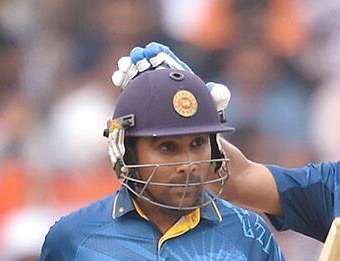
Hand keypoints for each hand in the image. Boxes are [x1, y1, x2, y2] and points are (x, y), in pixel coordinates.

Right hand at [111, 42, 230, 111]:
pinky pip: (129, 85)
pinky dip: (123, 79)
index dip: (159, 51)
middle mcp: (160, 76)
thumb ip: (217, 97)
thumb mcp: (209, 105)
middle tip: (136, 58)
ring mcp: (148, 85)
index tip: (153, 50)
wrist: (186, 130)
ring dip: (129, 66)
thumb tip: (220, 91)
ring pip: (136, 71)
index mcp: (175, 73)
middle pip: (148, 62)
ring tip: (124, 67)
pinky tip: (118, 79)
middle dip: (141, 58)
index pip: (166, 57)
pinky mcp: (139, 95)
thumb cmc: (199, 114)